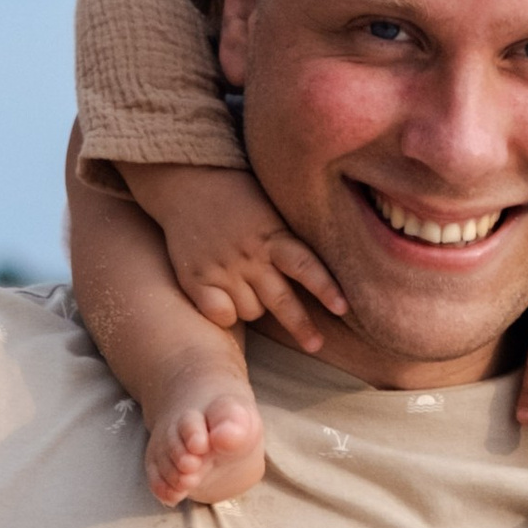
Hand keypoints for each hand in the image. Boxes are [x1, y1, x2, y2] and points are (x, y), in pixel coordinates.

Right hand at [123, 160, 348, 354]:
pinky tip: (223, 298)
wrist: (186, 182)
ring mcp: (222, 268)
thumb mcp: (271, 209)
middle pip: (281, 301)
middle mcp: (249, 255)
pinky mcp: (196, 279)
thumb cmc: (237, 196)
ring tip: (246, 285)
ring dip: (254, 306)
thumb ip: (289, 240)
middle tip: (315, 345)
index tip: (342, 308)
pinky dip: (225, 314)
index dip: (325, 288)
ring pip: (251, 312)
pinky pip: (220, 315)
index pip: (305, 265)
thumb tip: (328, 268)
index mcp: (272, 235)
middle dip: (301, 326)